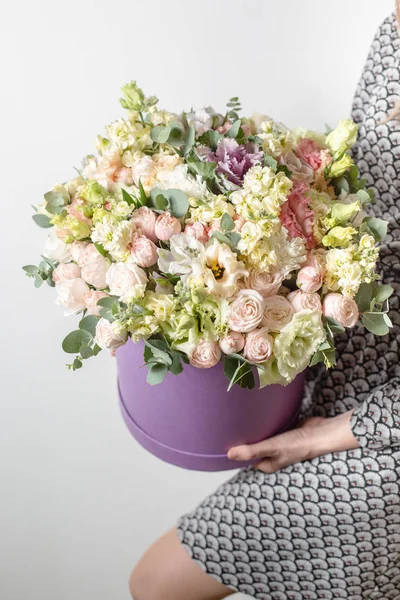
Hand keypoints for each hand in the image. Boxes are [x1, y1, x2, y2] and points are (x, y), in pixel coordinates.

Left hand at [227, 411, 359, 472]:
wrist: (320, 432)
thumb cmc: (298, 444)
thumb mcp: (272, 448)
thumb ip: (251, 451)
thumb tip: (229, 455)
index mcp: (268, 464)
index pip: (246, 460)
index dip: (236, 452)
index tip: (223, 442)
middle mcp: (272, 455)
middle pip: (253, 448)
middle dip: (243, 440)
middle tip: (228, 427)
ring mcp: (278, 443)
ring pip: (261, 438)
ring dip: (253, 431)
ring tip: (237, 420)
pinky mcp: (283, 432)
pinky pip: (269, 428)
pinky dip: (263, 424)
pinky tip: (255, 415)